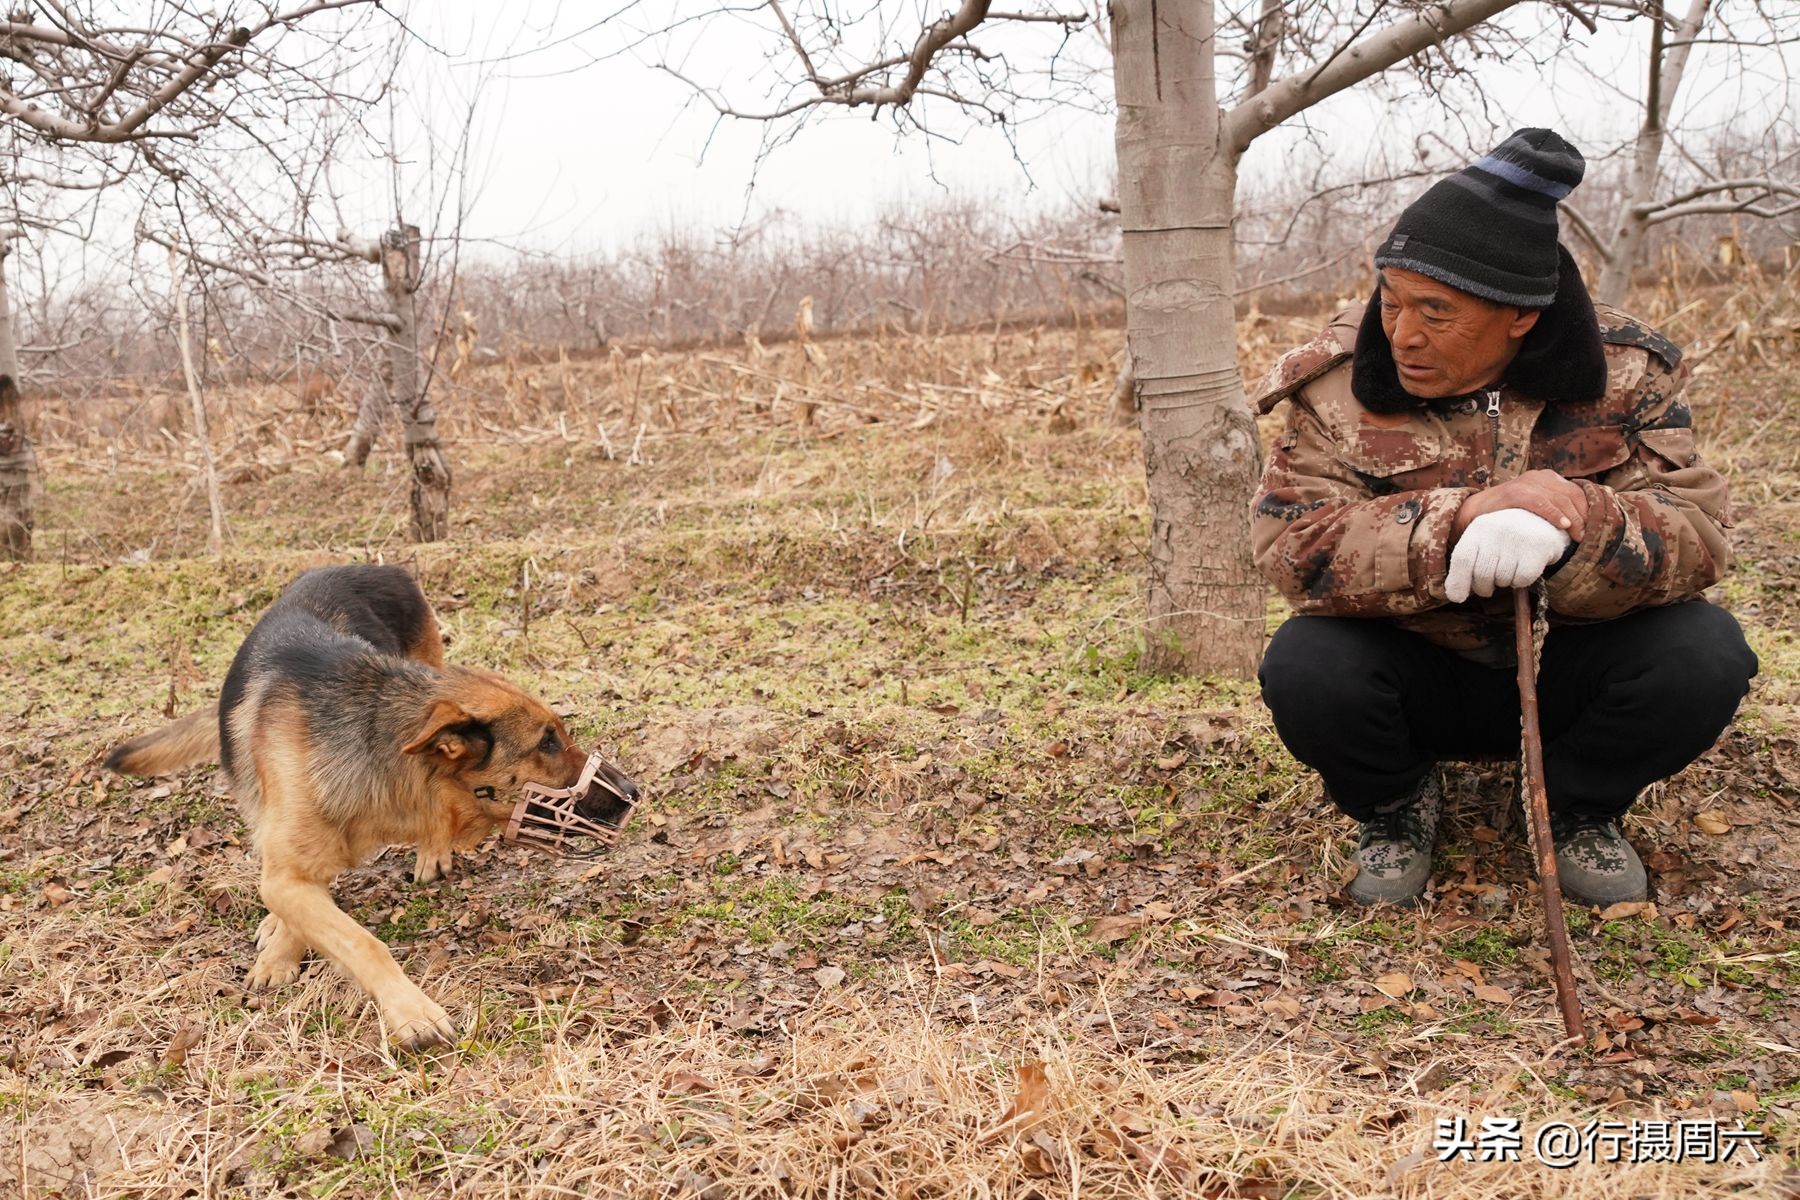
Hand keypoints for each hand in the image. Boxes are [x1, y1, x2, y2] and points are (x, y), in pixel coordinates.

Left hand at [1445, 509, 1572, 602]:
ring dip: (1505, 582)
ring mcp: (1519, 537)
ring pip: (1504, 580)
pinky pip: (1523, 579)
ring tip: (1511, 567)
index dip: (1458, 582)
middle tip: (1492, 581)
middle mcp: (1497, 530)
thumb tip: (1455, 597)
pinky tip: (1525, 567)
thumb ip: (1466, 566)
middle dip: (1484, 587)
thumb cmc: (1505, 539)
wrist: (1542, 519)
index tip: (1458, 598)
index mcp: (1478, 528)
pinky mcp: (1539, 546)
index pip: (1462, 559)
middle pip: (1482, 575)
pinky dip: (1522, 581)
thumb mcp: (1482, 543)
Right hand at [1453, 470, 1587, 542]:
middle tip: (1585, 536)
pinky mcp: (1514, 492)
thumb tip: (1578, 524)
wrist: (1473, 511)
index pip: (1576, 491)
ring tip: (1577, 535)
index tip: (1591, 528)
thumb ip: (1552, 506)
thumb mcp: (1534, 505)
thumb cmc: (1507, 513)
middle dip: (1582, 516)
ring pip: (1560, 499)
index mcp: (1545, 477)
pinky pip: (1541, 502)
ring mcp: (1526, 483)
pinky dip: (1555, 514)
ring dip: (1573, 518)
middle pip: (1571, 495)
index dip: (1586, 510)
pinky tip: (1564, 526)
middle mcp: (1538, 476)